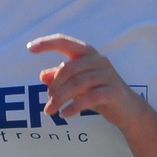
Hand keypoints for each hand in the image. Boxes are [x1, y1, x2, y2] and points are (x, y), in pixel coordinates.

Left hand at [28, 35, 148, 129]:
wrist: (127, 109)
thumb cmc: (98, 92)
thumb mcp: (77, 85)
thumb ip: (61, 78)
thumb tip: (43, 76)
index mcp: (87, 54)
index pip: (64, 42)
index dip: (47, 43)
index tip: (29, 48)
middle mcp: (98, 60)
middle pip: (68, 69)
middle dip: (53, 87)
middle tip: (48, 102)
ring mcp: (108, 75)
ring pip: (77, 84)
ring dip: (60, 99)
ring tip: (51, 111)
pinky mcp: (113, 91)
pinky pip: (89, 97)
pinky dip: (74, 106)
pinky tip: (65, 114)